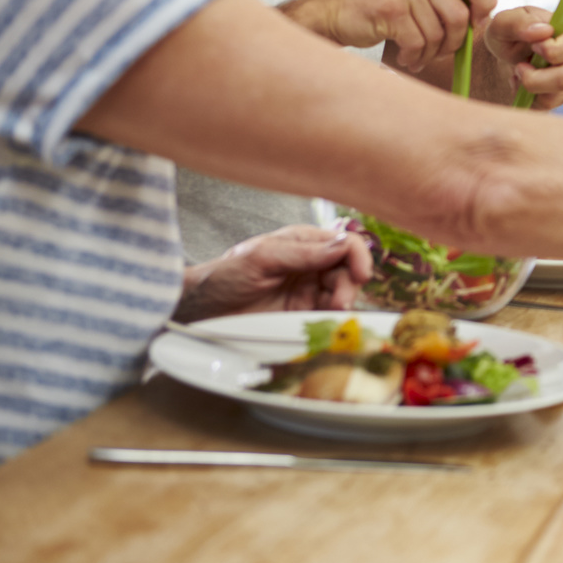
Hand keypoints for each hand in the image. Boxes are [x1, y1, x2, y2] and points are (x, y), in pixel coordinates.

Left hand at [174, 226, 372, 321]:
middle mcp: (310, 263)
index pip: (344, 243)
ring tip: (329, 312)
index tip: (361, 275)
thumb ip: (303, 252)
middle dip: (349, 286)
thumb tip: (342, 246)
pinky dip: (332, 317)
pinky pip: (328, 313)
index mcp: (303, 241)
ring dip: (342, 303)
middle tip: (339, 303)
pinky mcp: (302, 312)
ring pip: (342, 292)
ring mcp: (307, 288)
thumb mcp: (262, 258)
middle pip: (348, 270)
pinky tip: (324, 321)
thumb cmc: (224, 276)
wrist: (201, 311)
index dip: (358, 257)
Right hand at [282, 0, 495, 72]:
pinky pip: (418, 43)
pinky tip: (406, 57)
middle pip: (460, 16)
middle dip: (453, 43)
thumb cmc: (384, 6)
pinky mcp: (391, 10)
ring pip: (438, 34)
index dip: (484, 1)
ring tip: (417, 55)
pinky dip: (415, 57)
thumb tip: (490, 7)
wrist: (335, 12)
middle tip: (438, 51)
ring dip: (430, 54)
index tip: (475, 22)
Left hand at [486, 6, 562, 109]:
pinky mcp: (560, 98)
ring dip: (530, 83)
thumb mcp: (503, 24)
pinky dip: (526, 94)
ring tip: (518, 71)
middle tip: (520, 65)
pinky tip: (520, 82)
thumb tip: (544, 31)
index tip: (534, 46)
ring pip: (555, 95)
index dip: (555, 48)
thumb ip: (519, 22)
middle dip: (537, 76)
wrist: (501, 58)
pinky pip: (545, 104)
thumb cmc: (507, 36)